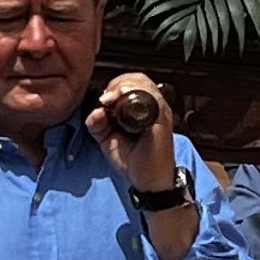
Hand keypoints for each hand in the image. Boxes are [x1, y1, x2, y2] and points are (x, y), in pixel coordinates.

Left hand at [90, 71, 181, 195]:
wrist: (150, 181)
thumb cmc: (134, 160)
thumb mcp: (107, 139)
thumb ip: (97, 123)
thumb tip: (96, 110)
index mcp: (141, 108)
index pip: (130, 82)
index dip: (114, 85)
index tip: (103, 99)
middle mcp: (152, 106)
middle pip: (138, 78)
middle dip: (118, 84)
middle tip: (107, 99)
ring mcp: (159, 111)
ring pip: (144, 84)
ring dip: (124, 88)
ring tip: (111, 101)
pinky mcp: (162, 119)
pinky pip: (152, 98)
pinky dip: (135, 97)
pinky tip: (121, 107)